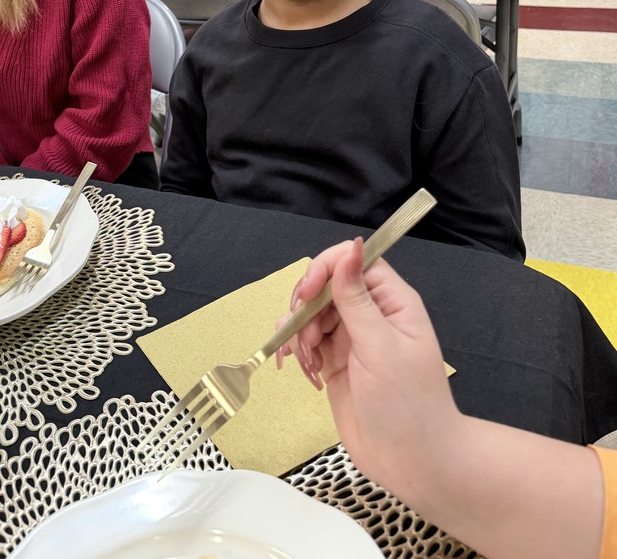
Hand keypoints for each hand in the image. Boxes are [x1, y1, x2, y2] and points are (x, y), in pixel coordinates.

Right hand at [282, 237, 461, 492]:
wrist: (412, 463)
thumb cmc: (408, 405)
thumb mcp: (379, 346)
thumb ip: (356, 297)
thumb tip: (351, 246)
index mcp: (392, 301)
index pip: (354, 261)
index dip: (326, 268)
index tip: (307, 294)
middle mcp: (371, 314)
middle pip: (326, 285)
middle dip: (306, 307)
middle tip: (306, 338)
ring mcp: (351, 338)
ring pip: (310, 313)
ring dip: (298, 333)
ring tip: (307, 362)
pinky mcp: (335, 361)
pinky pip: (306, 341)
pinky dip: (297, 352)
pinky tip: (307, 373)